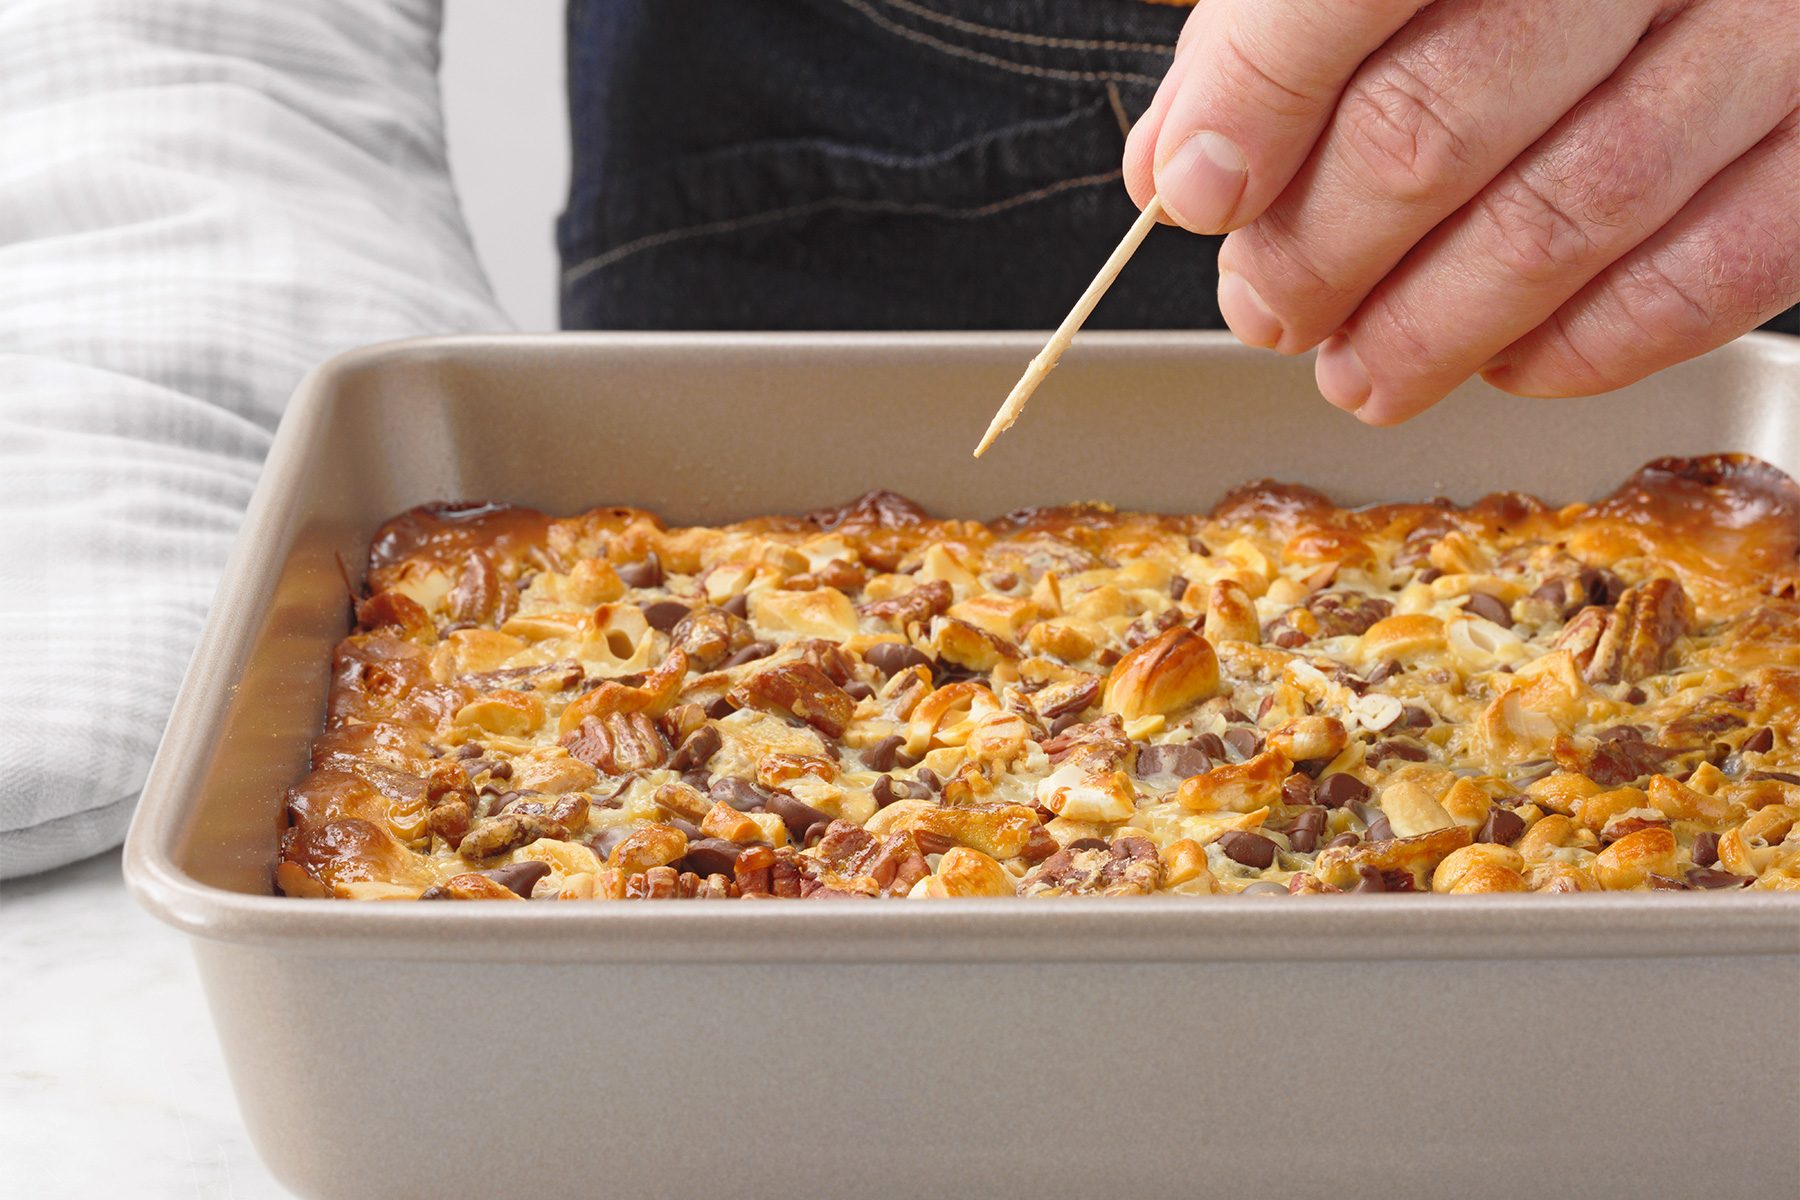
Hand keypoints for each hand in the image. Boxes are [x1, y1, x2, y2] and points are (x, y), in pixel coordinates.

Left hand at [1124, 0, 1799, 422]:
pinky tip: (1509, 359)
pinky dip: (1583, 346)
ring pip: (1563, 218)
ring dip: (1430, 329)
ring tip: (1361, 368)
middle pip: (1435, 126)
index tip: (1198, 191)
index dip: (1252, 102)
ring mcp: (1767, 33)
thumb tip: (1184, 161)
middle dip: (1319, 253)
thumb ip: (1274, 18)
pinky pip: (1707, 274)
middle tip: (1269, 308)